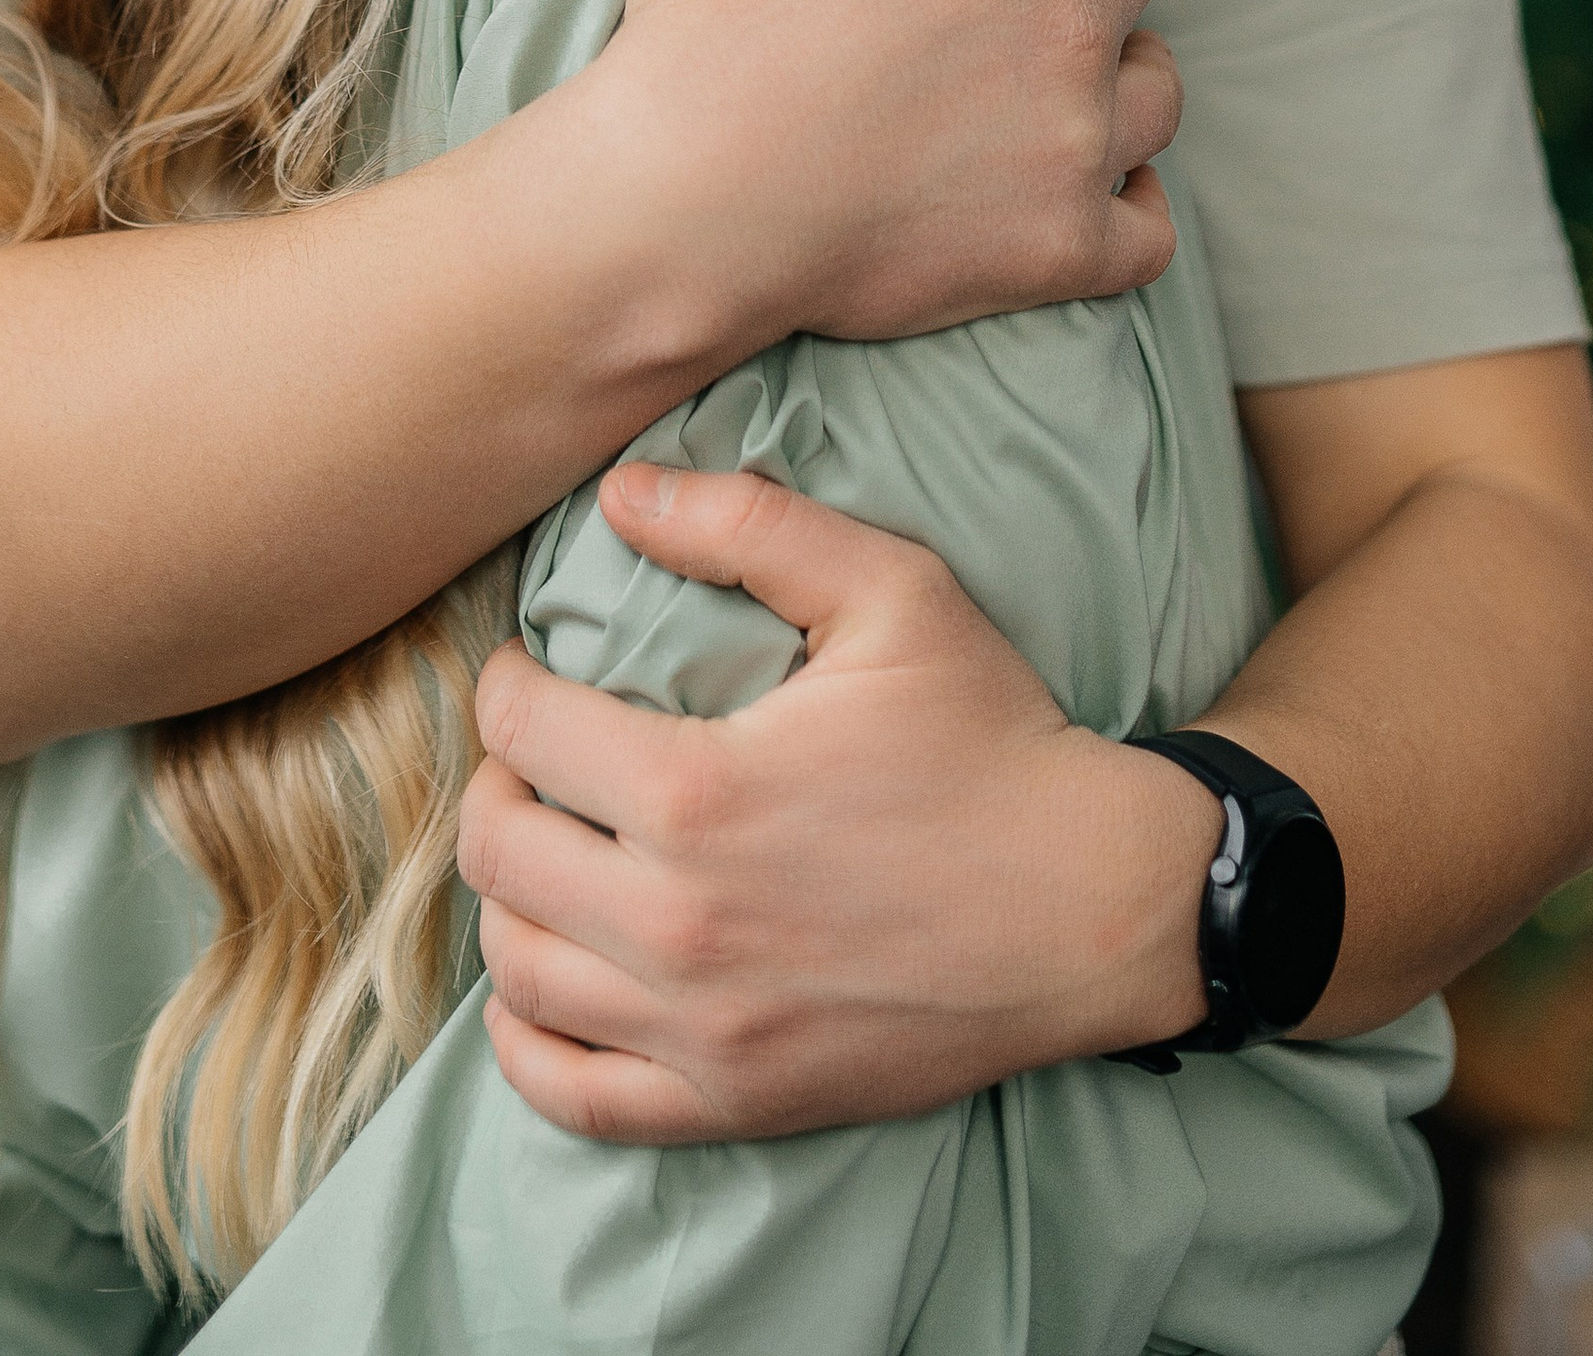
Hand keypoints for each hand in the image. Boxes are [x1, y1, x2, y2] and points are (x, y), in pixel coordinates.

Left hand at [459, 464, 1219, 1142]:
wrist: (1095, 905)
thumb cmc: (992, 737)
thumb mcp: (891, 589)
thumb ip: (749, 523)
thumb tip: (620, 493)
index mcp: (697, 792)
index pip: (520, 732)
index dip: (508, 683)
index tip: (530, 669)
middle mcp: (679, 923)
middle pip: (497, 852)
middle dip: (497, 785)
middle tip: (537, 755)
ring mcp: (703, 1028)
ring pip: (518, 969)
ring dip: (511, 898)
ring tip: (552, 848)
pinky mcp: (735, 1100)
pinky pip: (571, 1093)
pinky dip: (530, 1039)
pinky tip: (553, 979)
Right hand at [608, 0, 1179, 351]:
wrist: (683, 201)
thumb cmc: (713, 4)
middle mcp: (1078, 22)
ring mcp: (1080, 145)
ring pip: (1155, 83)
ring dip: (1114, 60)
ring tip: (1045, 61)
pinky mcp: (1063, 250)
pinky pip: (1148, 224)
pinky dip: (1123, 202)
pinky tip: (1071, 180)